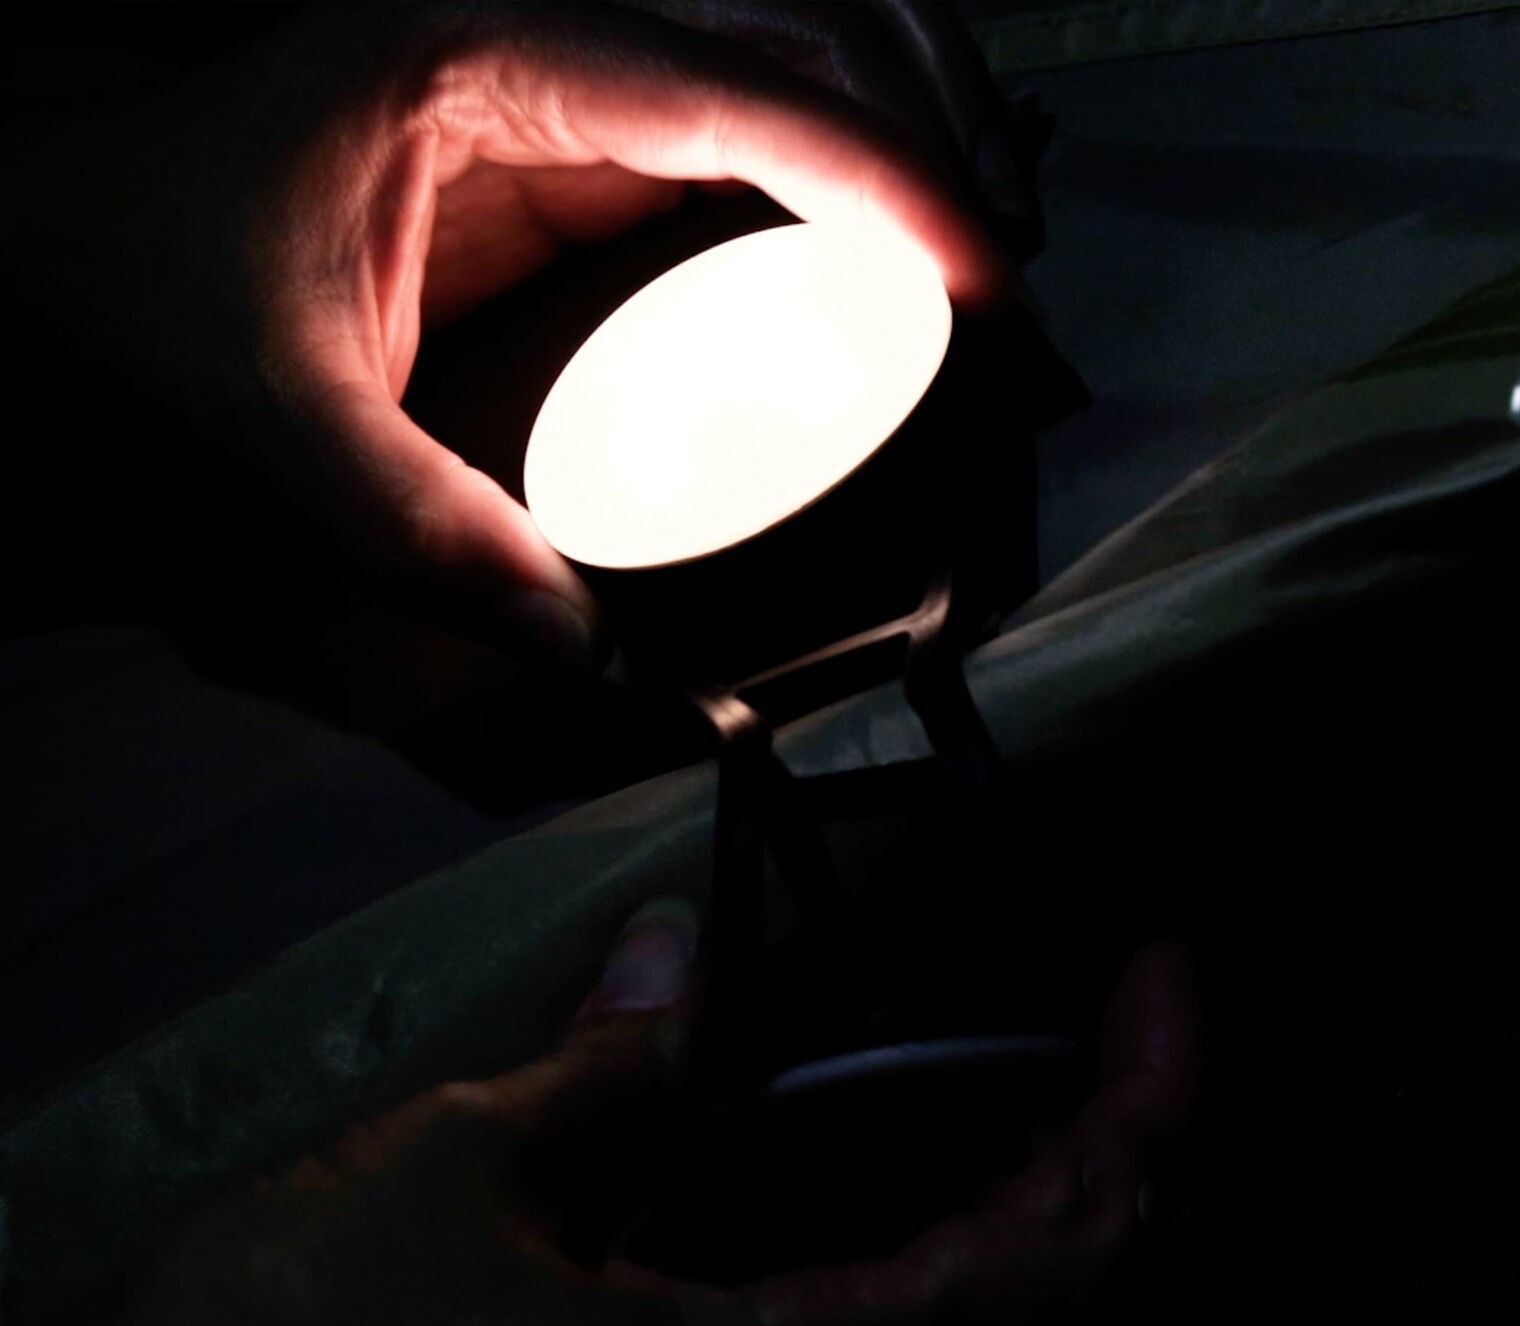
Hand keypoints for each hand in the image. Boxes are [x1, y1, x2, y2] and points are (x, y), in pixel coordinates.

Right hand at [0, 901, 1197, 1325]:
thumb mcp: (456, 1181)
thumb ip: (610, 1074)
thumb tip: (676, 943)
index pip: (1062, 1273)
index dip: (1152, 1119)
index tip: (1169, 977)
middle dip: (1135, 1157)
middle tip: (1133, 1017)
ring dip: (1062, 1210)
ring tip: (1064, 1074)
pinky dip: (959, 1265)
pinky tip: (931, 1178)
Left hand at [11, 3, 1032, 664]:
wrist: (46, 194)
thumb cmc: (131, 269)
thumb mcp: (273, 420)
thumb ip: (428, 538)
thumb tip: (582, 652)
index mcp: (486, 53)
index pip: (738, 84)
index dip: (885, 173)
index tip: (985, 278)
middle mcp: (544, 28)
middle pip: (802, 17)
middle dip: (930, 127)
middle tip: (1007, 270)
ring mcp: (557, 71)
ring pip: (784, 43)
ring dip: (897, 126)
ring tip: (978, 245)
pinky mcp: (559, 128)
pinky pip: (733, 123)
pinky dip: (828, 170)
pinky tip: (877, 245)